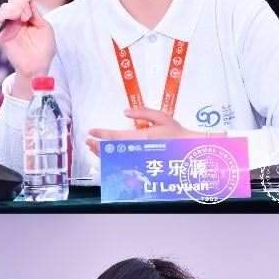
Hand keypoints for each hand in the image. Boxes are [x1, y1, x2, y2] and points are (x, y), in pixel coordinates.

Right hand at [0, 0, 55, 86]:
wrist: (38, 67)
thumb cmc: (44, 50)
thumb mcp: (45, 28)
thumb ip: (37, 14)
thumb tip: (29, 0)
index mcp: (28, 16)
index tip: (30, 2)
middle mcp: (17, 19)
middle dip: (21, 1)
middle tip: (28, 14)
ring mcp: (9, 26)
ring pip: (5, 7)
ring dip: (14, 7)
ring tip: (24, 17)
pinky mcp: (2, 34)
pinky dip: (6, 14)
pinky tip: (16, 18)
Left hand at [86, 108, 214, 154]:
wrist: (189, 152)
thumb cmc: (177, 134)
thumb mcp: (162, 117)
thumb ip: (142, 113)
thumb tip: (125, 112)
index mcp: (141, 137)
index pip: (115, 136)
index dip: (100, 134)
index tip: (91, 131)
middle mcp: (137, 150)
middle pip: (111, 150)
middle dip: (97, 146)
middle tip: (88, 141)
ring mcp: (139, 160)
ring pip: (115, 159)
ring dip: (102, 154)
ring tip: (94, 149)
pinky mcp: (142, 166)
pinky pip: (123, 166)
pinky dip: (113, 162)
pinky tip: (107, 158)